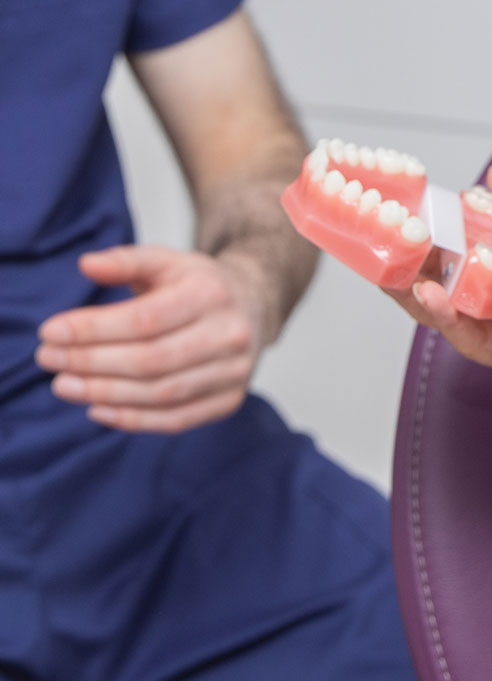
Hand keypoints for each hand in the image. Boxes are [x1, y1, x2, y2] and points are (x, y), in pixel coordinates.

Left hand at [35, 244, 275, 432]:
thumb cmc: (198, 285)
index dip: (93, 330)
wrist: (254, 307)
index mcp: (212, 294)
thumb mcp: (167, 262)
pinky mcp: (229, 400)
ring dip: (104, 394)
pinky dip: (132, 420)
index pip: (145, 319)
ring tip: (65, 386)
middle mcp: (230, 334)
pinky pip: (176, 420)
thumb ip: (126, 261)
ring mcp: (234, 371)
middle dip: (91, 363)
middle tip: (49, 360)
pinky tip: (97, 409)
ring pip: (161, 393)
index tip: (50, 332)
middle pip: (151, 360)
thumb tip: (87, 264)